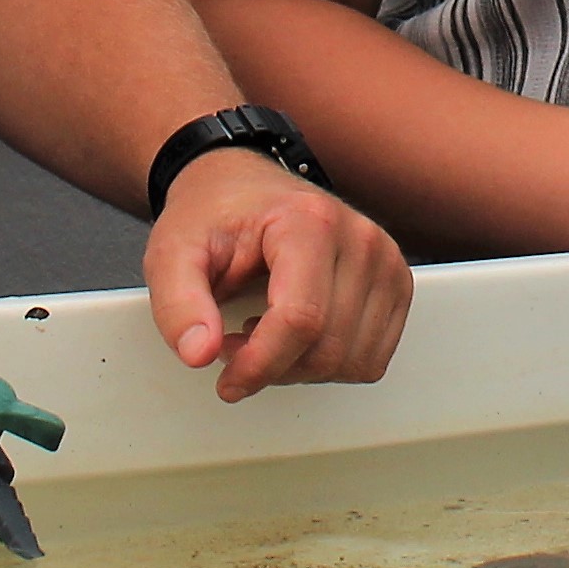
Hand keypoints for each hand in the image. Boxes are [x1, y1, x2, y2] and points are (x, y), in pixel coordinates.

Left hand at [146, 147, 412, 401]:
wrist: (241, 187)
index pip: (301, 319)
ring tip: (264, 335)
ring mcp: (385, 260)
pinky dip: (332, 364)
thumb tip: (199, 353)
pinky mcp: (396, 283)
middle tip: (234, 345)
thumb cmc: (213, 217)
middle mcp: (359, 238)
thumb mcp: (173, 253)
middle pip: (328, 348)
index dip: (260, 364)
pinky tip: (298, 335)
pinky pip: (371, 359)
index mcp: (309, 222)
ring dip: (302, 369)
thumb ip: (178, 304)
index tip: (227, 380)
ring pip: (353, 362)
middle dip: (274, 367)